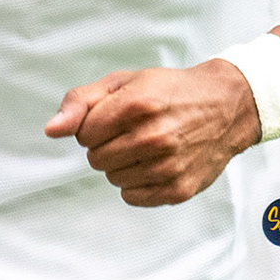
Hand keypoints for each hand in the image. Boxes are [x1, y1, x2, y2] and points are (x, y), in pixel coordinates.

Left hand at [45, 60, 260, 206]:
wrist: (227, 106)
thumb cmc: (170, 92)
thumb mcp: (123, 82)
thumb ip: (81, 102)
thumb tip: (52, 130)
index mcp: (136, 105)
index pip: (83, 134)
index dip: (94, 126)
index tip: (115, 119)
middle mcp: (153, 137)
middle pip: (95, 159)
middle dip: (107, 146)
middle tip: (132, 132)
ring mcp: (168, 166)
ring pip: (113, 179)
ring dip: (122, 165)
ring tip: (146, 146)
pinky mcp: (179, 189)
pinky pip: (133, 197)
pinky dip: (137, 184)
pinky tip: (155, 164)